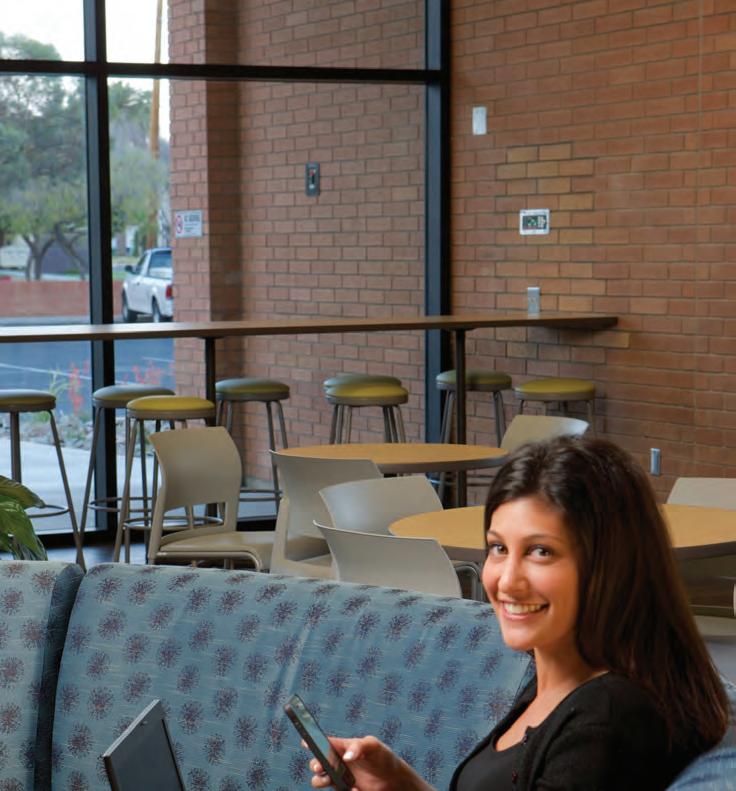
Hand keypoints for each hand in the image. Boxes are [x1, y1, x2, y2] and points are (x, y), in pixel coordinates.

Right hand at [307, 736, 434, 790]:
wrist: (393, 781)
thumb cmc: (383, 757)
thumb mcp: (374, 746)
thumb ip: (360, 746)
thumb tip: (347, 756)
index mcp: (341, 746)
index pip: (323, 742)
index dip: (311, 740)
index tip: (304, 742)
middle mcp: (336, 762)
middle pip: (316, 763)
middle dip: (315, 765)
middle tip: (321, 768)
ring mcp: (338, 778)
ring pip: (319, 781)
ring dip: (322, 781)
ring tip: (334, 781)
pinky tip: (356, 790)